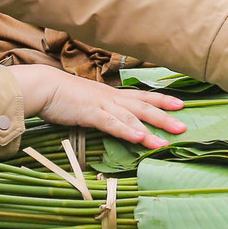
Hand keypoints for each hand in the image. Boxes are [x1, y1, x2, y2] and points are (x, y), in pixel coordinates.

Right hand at [10, 65, 184, 149]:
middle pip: (144, 107)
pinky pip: (112, 124)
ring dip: (150, 130)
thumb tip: (111, 117)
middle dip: (165, 117)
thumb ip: (101, 109)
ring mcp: (102, 105)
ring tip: (166, 142)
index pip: (142, 97)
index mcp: (111, 94)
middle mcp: (111, 98)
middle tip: (184, 127)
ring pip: (132, 118)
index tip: (180, 105)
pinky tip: (139, 139)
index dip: (162, 100)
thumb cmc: (62, 94)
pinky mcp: (91, 114)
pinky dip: (127, 131)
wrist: (43, 86)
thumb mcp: (87, 101)